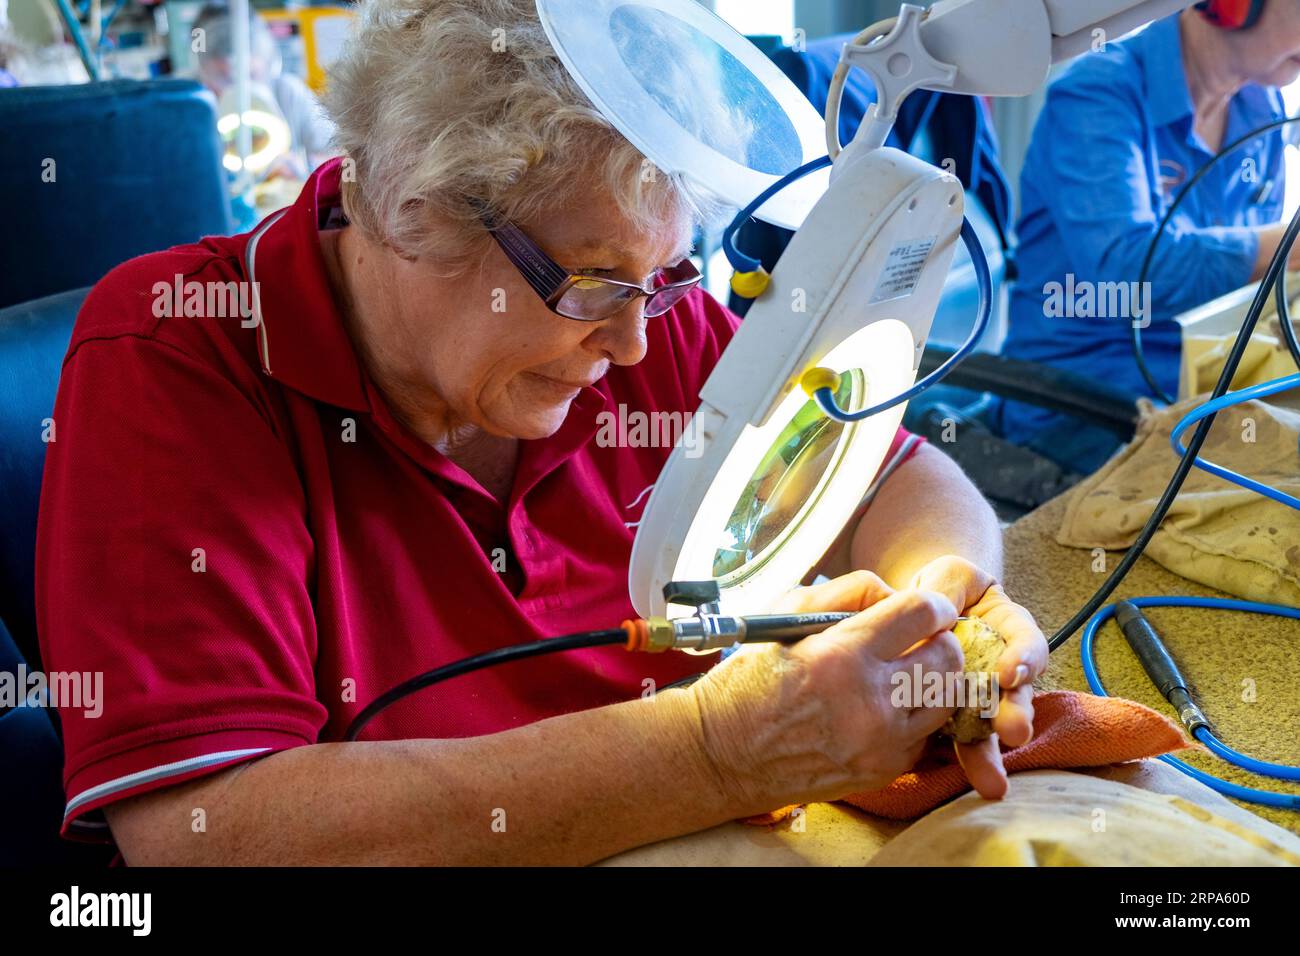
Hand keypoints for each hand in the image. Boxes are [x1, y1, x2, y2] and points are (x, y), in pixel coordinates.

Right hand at [689, 570, 963, 814]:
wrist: (722, 754)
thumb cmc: (749, 680)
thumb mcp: (783, 617)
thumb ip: (846, 593)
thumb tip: (895, 593)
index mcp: (841, 655)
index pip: (922, 614)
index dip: (934, 605)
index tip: (929, 609)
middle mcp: (868, 701)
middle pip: (948, 658)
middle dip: (940, 640)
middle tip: (921, 640)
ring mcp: (880, 742)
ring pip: (947, 699)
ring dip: (934, 680)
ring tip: (907, 674)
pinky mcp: (883, 770)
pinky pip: (926, 735)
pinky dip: (915, 718)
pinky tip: (887, 710)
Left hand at [908, 555, 1049, 798]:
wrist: (909, 613)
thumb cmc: (938, 590)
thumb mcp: (947, 576)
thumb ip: (949, 589)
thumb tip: (945, 613)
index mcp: (1007, 627)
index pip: (1026, 641)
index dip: (1025, 658)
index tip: (1010, 673)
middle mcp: (1000, 666)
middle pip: (1014, 693)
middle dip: (1015, 713)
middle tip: (1013, 730)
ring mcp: (977, 696)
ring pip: (988, 727)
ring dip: (990, 752)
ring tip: (990, 778)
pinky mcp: (950, 719)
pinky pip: (956, 740)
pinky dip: (958, 761)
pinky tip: (961, 779)